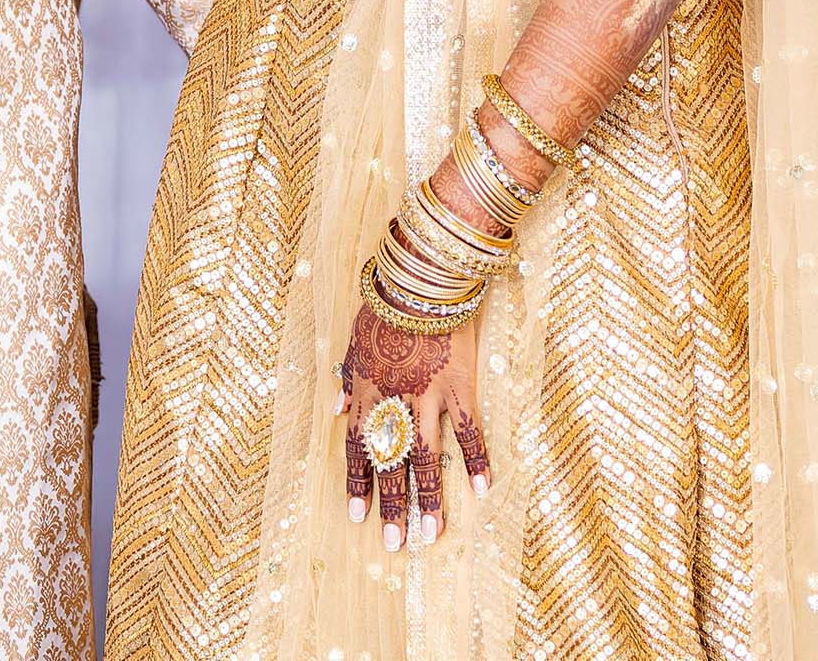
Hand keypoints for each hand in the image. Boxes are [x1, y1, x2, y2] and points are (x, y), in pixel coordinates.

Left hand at [340, 275, 489, 551]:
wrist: (424, 274)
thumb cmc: (387, 302)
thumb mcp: (354, 336)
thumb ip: (347, 374)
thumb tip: (336, 404)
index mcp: (364, 388)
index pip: (356, 446)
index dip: (357, 482)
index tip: (357, 515)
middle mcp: (393, 399)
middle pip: (389, 462)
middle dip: (390, 504)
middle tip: (392, 543)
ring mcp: (427, 395)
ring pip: (425, 457)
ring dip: (427, 498)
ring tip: (429, 534)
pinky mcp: (459, 386)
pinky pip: (468, 431)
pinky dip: (476, 460)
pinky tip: (480, 490)